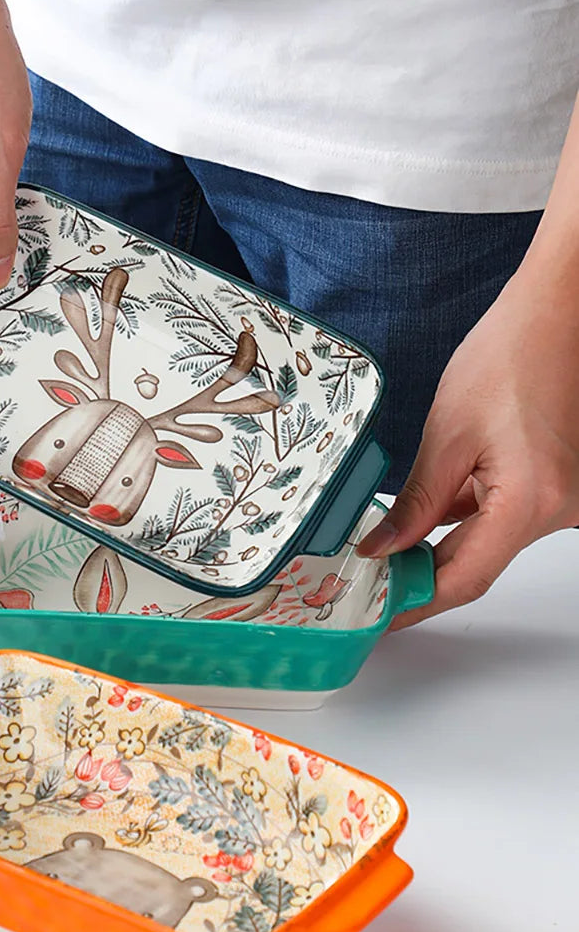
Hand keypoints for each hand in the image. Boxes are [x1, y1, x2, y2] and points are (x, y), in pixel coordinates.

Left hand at [357, 270, 578, 628]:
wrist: (559, 313)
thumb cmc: (512, 355)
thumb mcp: (448, 434)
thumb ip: (417, 503)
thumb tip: (383, 548)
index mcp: (530, 503)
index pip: (464, 578)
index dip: (416, 604)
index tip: (378, 618)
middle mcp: (558, 510)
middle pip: (479, 565)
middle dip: (421, 580)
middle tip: (370, 589)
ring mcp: (562, 500)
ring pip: (490, 542)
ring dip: (439, 551)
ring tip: (384, 558)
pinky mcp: (557, 484)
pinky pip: (504, 517)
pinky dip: (464, 522)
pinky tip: (421, 523)